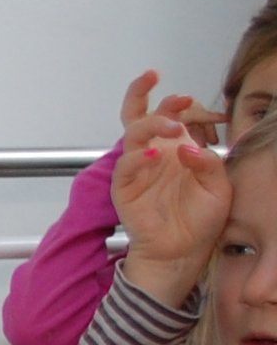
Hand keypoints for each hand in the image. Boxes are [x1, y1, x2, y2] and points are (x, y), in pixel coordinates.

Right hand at [111, 68, 231, 304]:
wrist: (183, 251)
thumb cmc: (200, 220)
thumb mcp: (219, 187)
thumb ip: (209, 163)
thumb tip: (187, 146)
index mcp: (175, 149)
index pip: (167, 116)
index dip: (174, 103)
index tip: (189, 98)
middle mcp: (153, 154)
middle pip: (137, 116)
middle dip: (142, 95)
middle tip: (168, 93)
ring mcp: (137, 170)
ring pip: (132, 135)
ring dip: (150, 124)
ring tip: (173, 127)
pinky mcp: (125, 188)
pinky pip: (125, 166)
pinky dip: (137, 157)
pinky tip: (154, 156)